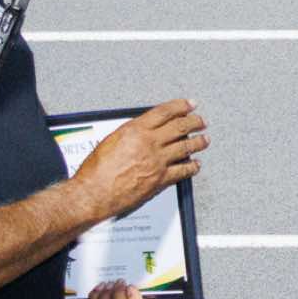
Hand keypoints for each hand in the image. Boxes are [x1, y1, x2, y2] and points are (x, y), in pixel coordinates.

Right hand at [72, 99, 205, 218]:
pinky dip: (192, 167)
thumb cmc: (95, 170)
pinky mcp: (160, 180)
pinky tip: (196, 164)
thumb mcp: (111, 139)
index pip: (165, 111)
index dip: (181, 106)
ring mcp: (157, 162)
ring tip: (204, 139)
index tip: (190, 105)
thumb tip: (143, 128)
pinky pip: (182, 171)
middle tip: (201, 121)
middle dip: (194, 122)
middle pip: (180, 127)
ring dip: (198, 142)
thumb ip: (131, 132)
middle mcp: (149, 143)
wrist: (93, 193)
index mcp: (136, 130)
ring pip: (185, 147)